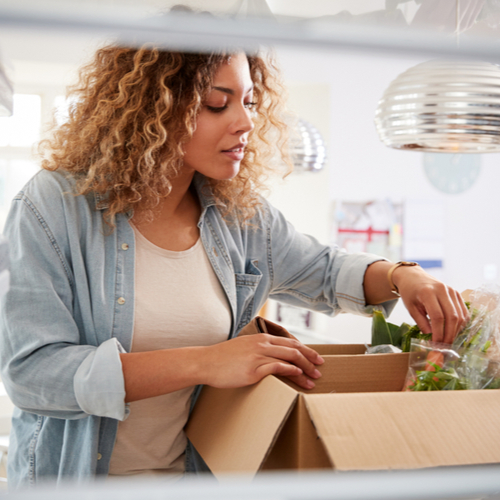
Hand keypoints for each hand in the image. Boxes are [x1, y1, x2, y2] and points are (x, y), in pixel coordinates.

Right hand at [202, 334, 323, 389]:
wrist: (206, 362)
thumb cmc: (224, 358)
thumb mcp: (245, 347)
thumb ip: (260, 349)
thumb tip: (273, 357)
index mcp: (261, 338)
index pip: (290, 342)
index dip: (306, 350)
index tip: (316, 358)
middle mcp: (262, 344)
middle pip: (294, 349)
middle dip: (310, 359)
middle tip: (320, 368)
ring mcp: (258, 356)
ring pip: (289, 358)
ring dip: (304, 369)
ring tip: (313, 380)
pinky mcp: (253, 370)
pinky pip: (277, 367)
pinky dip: (290, 371)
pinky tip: (298, 376)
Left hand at [393, 265, 468, 343]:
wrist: (413, 277)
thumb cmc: (410, 293)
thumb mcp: (411, 309)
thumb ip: (422, 324)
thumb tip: (432, 340)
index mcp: (427, 292)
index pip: (437, 317)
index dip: (438, 333)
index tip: (435, 345)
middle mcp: (442, 290)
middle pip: (452, 317)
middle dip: (449, 335)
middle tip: (444, 347)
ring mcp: (452, 291)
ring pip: (460, 315)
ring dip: (456, 331)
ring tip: (448, 341)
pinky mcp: (457, 293)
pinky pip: (463, 311)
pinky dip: (460, 323)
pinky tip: (453, 331)